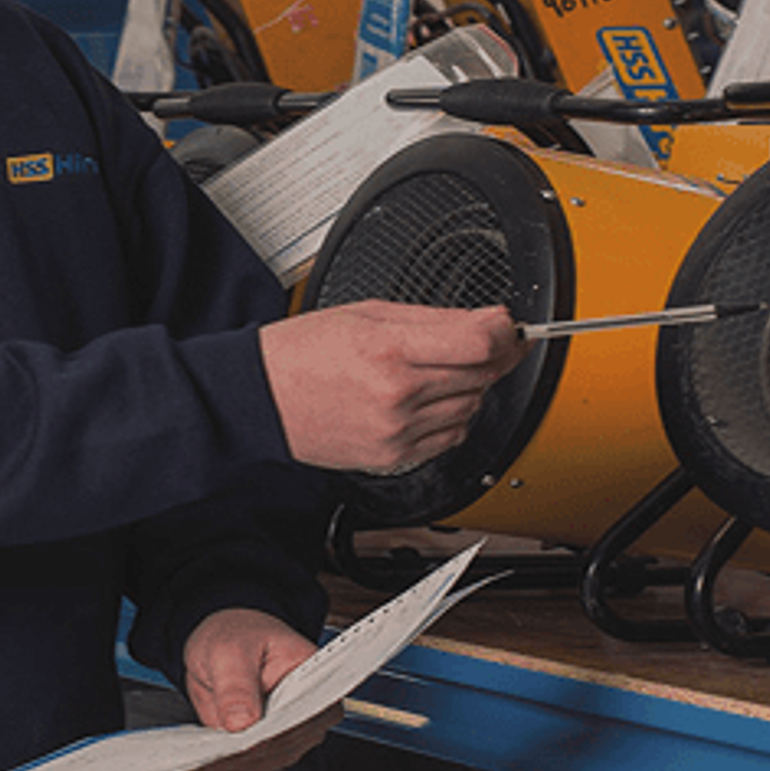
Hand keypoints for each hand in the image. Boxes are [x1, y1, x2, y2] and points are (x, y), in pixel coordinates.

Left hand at [182, 607, 340, 770]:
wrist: (226, 639)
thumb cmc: (236, 634)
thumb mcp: (229, 650)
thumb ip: (236, 686)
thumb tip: (241, 723)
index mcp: (314, 672)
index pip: (306, 712)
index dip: (277, 731)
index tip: (247, 740)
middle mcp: (310, 705)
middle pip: (289, 742)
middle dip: (252, 752)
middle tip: (219, 750)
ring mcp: (292, 727)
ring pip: (272, 759)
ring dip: (240, 762)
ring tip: (212, 754)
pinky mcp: (273, 742)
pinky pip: (256, 762)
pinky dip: (233, 763)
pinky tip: (214, 756)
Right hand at [259, 300, 524, 474]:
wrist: (263, 397)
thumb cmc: (305, 352)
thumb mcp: (367, 313)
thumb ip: (434, 318)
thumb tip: (487, 321)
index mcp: (389, 351)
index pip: (479, 344)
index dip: (505, 331)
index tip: (506, 323)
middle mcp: (397, 396)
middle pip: (482, 375)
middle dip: (493, 354)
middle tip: (485, 340)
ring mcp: (397, 431)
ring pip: (472, 407)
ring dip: (471, 385)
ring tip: (441, 367)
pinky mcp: (395, 456)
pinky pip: (451, 437)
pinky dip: (453, 416)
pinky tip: (430, 398)